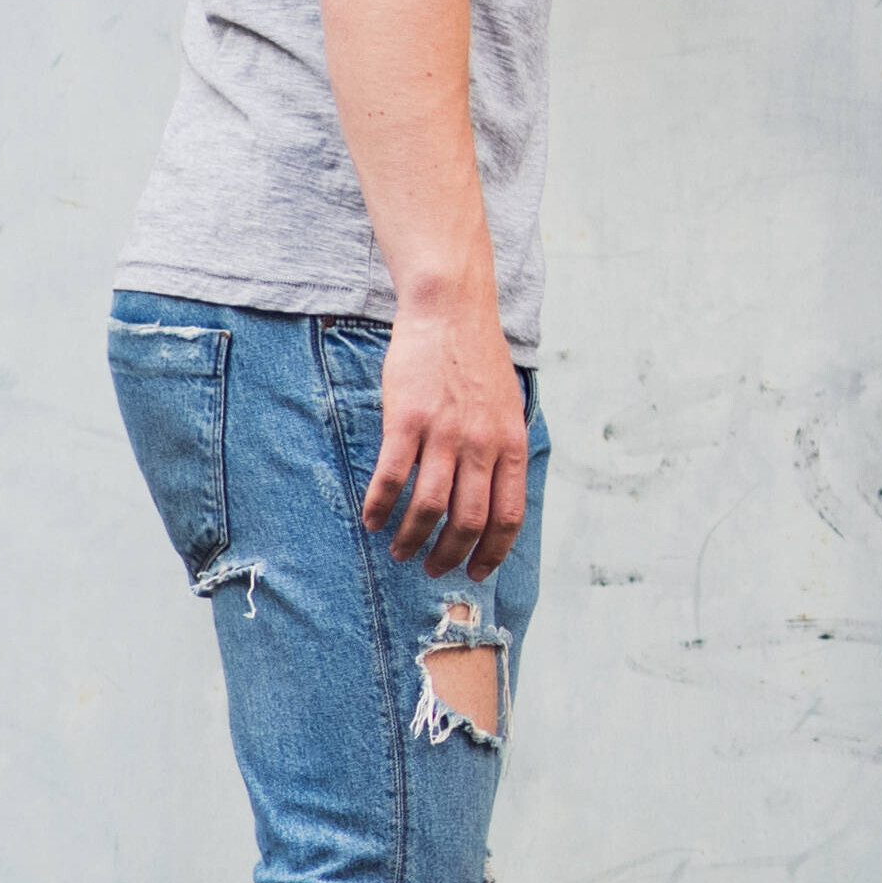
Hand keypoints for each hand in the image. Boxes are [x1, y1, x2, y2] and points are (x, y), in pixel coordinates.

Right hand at [363, 301, 530, 578]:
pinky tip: (371, 519)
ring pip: (429, 507)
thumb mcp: (509, 407)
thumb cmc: (477, 360)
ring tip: (399, 551)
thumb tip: (497, 493)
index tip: (477, 572)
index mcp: (509, 444)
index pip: (508, 516)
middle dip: (449, 555)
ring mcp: (444, 432)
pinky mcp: (407, 419)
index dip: (492, 552)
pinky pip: (392, 476)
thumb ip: (503, 449)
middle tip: (432, 569)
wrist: (451, 310)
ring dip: (412, 538)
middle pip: (469, 521)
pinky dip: (380, 505)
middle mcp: (481, 444)